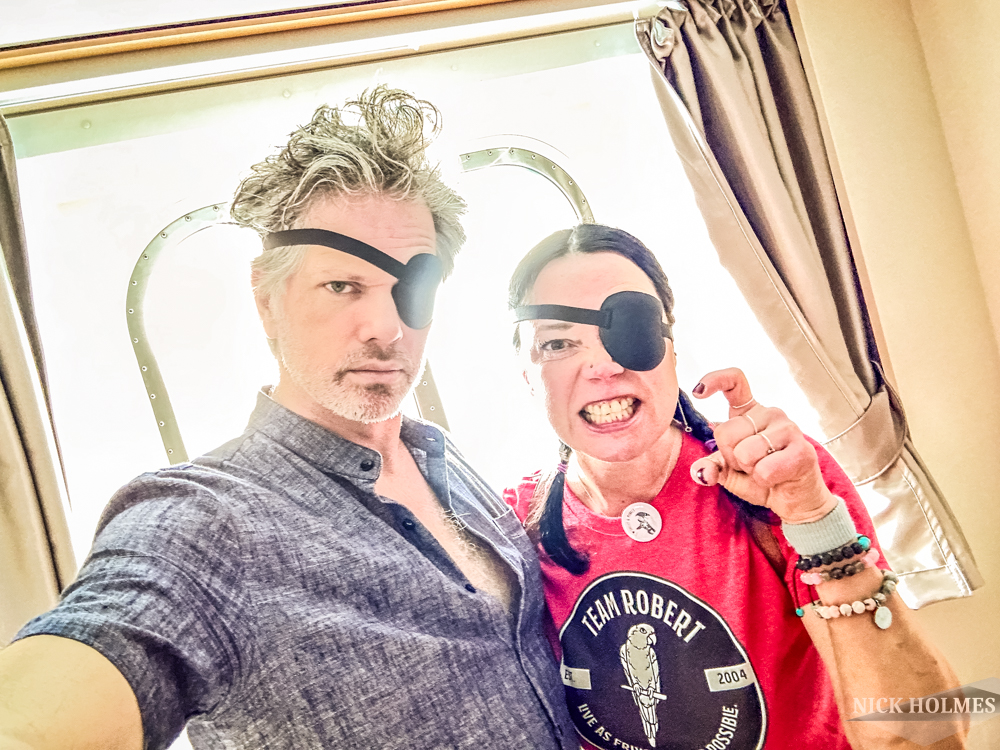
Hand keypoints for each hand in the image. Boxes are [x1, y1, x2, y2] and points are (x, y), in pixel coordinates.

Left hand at [689, 368, 836, 524]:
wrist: (794, 502)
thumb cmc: (763, 480)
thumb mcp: (728, 472)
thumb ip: (711, 466)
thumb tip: (701, 471)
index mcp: (751, 413)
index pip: (734, 382)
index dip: (714, 381)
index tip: (698, 392)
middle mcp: (770, 413)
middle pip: (725, 432)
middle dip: (730, 457)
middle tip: (750, 466)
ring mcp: (789, 429)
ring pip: (744, 453)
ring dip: (750, 470)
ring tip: (766, 471)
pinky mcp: (802, 451)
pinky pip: (764, 470)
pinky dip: (764, 481)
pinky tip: (778, 478)